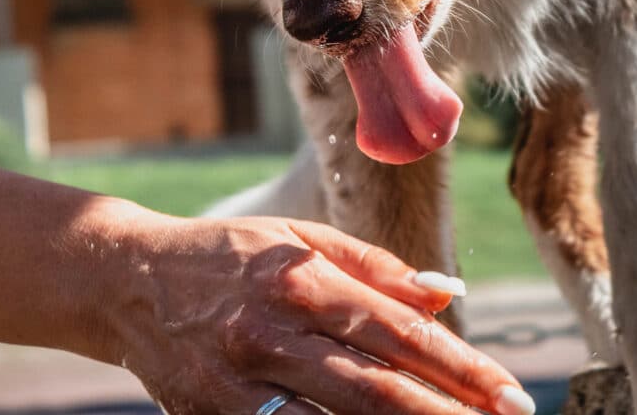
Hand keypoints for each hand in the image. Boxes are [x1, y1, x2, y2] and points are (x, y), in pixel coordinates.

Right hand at [103, 212, 535, 414]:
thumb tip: (447, 292)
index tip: (509, 392)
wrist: (127, 279)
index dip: (461, 365)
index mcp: (303, 277)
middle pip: (378, 386)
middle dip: (449, 414)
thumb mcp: (299, 239)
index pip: (399, 331)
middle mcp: (274, 328)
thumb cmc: (228, 255)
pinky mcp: (211, 414)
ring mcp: (239, 378)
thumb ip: (374, 266)